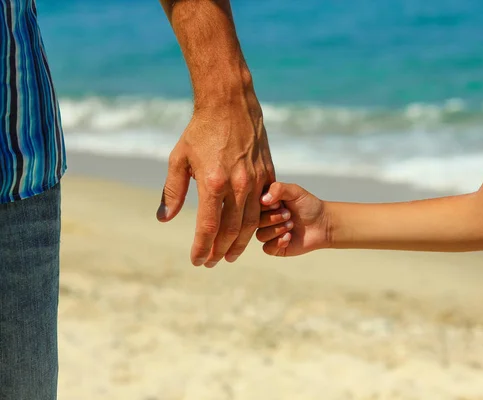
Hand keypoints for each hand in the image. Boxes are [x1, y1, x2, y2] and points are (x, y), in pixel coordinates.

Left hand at [157, 97, 275, 267]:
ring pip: (252, 223)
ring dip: (240, 243)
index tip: (197, 260)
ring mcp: (256, 180)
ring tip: (231, 255)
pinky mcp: (268, 174)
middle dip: (221, 251)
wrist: (230, 104)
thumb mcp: (178, 159)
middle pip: (232, 230)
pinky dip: (257, 223)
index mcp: (213, 182)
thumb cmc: (200, 131)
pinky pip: (265, 206)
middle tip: (212, 263)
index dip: (202, 247)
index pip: (208, 227)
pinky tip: (247, 232)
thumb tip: (165, 219)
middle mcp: (238, 184)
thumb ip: (173, 192)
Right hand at [256, 182, 329, 255]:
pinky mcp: (275, 247)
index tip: (279, 203)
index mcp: (266, 204)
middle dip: (274, 218)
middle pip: (255, 222)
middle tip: (289, 214)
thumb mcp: (294, 191)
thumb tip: (262, 199)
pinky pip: (267, 248)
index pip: (253, 206)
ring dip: (277, 230)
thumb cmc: (308, 205)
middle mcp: (264, 218)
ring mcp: (269, 233)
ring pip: (260, 235)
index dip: (265, 206)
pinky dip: (278, 243)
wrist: (323, 223)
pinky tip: (289, 237)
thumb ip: (278, 189)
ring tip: (291, 225)